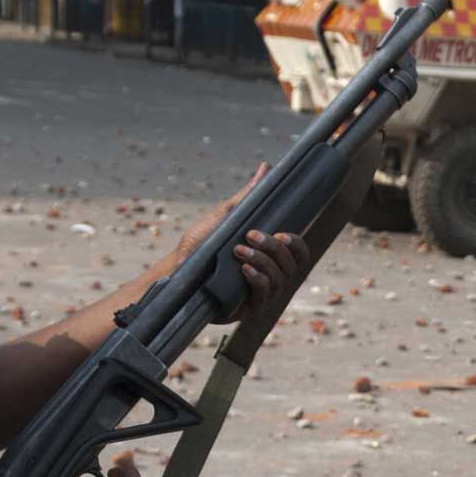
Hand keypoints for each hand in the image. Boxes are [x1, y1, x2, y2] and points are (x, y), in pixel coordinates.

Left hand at [168, 165, 312, 324]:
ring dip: (262, 261)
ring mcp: (262, 293)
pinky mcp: (249, 308)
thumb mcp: (226, 217)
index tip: (281, 232)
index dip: (297, 243)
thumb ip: (248, 196)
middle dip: (274, 248)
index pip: (299, 252)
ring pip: (280, 278)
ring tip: (238, 251)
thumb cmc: (199, 246)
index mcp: (271, 256)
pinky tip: (243, 269)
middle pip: (292, 264)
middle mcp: (271, 275)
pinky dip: (258, 279)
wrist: (176, 271)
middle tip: (251, 235)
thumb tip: (265, 168)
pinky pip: (265, 294)